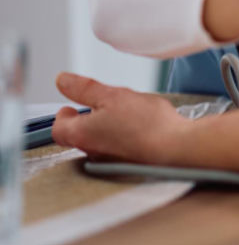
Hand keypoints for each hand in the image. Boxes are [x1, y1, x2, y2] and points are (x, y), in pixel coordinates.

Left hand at [51, 72, 189, 163]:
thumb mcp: (113, 95)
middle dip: (88, 118)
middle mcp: (91, 152)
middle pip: (79, 134)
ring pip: (99, 140)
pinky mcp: (125, 165)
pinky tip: (139, 128)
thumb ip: (85, 88)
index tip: (72, 105)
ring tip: (127, 114)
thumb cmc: (145, 123)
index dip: (64, 114)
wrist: (175, 147)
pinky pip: (116, 148)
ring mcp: (109, 161)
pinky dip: (122, 137)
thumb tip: (62, 80)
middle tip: (103, 104)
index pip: (58, 128)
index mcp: (82, 134)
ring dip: (106, 127)